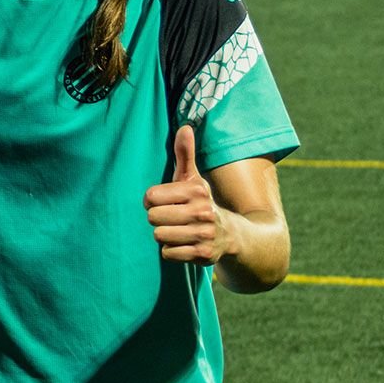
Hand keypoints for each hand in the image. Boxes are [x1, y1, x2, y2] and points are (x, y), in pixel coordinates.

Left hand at [144, 124, 233, 264]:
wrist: (233, 235)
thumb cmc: (201, 203)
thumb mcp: (194, 179)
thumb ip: (185, 155)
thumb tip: (184, 127)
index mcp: (196, 190)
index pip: (150, 197)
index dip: (152, 201)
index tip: (165, 202)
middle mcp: (203, 211)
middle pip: (153, 218)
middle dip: (159, 219)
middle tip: (174, 218)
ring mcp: (204, 234)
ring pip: (159, 236)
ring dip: (165, 235)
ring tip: (180, 231)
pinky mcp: (204, 255)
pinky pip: (168, 253)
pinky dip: (172, 251)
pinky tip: (185, 244)